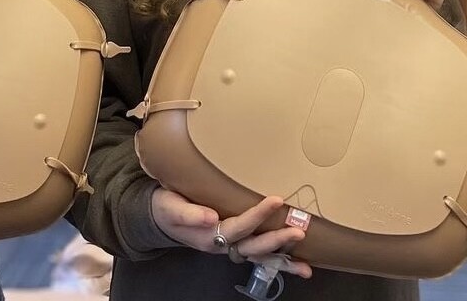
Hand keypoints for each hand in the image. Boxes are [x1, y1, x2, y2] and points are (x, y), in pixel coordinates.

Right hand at [151, 189, 311, 277]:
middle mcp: (223, 245)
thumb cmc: (166, 207)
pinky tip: (300, 266)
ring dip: (282, 259)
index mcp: (209, 236)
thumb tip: (211, 218)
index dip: (257, 215)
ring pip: (259, 255)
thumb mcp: (171, 207)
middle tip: (298, 230)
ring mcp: (231, 245)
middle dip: (276, 240)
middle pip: (253, 246)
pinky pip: (260, 254)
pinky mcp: (236, 242)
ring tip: (305, 266)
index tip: (275, 200)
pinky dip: (280, 263)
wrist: (160, 215)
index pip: (238, 227)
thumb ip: (189, 214)